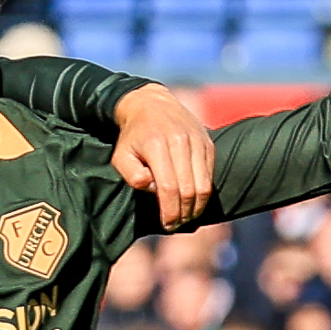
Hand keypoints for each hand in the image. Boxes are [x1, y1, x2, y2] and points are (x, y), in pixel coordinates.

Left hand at [116, 85, 218, 228]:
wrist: (151, 104)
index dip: (170, 211)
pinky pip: (210, 174)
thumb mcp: (120, 156)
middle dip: (184, 213)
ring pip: (204, 184)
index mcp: (156, 145)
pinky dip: (204, 192)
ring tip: (186, 217)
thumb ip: (132, 175)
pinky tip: (194, 201)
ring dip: (197, 207)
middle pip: (189, 189)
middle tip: (176, 225)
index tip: (167, 225)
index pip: (168, 187)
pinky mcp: (207, 143)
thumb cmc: (133, 136)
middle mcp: (180, 141)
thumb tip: (153, 188)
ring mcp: (197, 141)